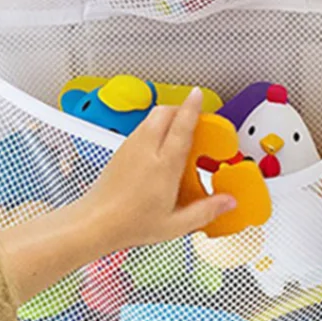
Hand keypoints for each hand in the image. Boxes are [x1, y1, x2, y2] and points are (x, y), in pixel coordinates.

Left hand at [81, 87, 236, 252]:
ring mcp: (129, 148)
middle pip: (164, 113)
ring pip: (150, 118)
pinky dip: (154, 128)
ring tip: (178, 133)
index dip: (192, 108)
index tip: (198, 95)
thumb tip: (228, 202)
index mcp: (163, 166)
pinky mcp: (120, 152)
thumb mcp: (176, 225)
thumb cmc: (129, 225)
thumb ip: (206, 211)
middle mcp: (145, 151)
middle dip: (180, 108)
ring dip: (166, 117)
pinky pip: (140, 129)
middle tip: (194, 118)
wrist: (94, 224)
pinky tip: (159, 149)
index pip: (181, 127)